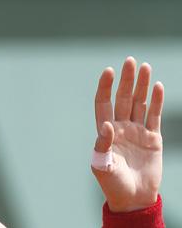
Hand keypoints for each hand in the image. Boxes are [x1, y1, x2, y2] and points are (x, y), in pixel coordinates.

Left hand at [92, 57, 163, 211]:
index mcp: (105, 132)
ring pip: (139, 103)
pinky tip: (157, 86)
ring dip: (142, 86)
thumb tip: (106, 125)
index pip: (103, 103)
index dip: (105, 87)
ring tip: (145, 67)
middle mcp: (120, 127)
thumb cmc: (113, 183)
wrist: (133, 198)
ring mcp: (137, 131)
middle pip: (123, 98)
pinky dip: (156, 101)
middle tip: (130, 61)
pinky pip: (154, 115)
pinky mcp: (153, 138)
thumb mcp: (103, 165)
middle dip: (126, 80)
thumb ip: (103, 145)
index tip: (108, 71)